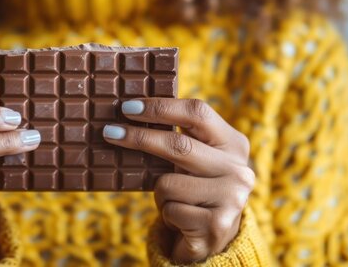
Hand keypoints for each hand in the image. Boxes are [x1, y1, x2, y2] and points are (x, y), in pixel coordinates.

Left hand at [103, 98, 253, 262]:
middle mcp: (238, 169)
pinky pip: (169, 209)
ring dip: (160, 193)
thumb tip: (129, 112)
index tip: (128, 107)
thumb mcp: (193, 160)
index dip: (160, 107)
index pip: (197, 113)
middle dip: (139, 137)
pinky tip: (182, 219)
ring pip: (167, 183)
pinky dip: (167, 214)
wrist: (213, 239)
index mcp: (233, 144)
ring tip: (175, 200)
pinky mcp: (217, 225)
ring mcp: (231, 198)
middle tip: (109, 131)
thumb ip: (178, 138)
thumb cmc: (194, 190)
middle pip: (179, 145)